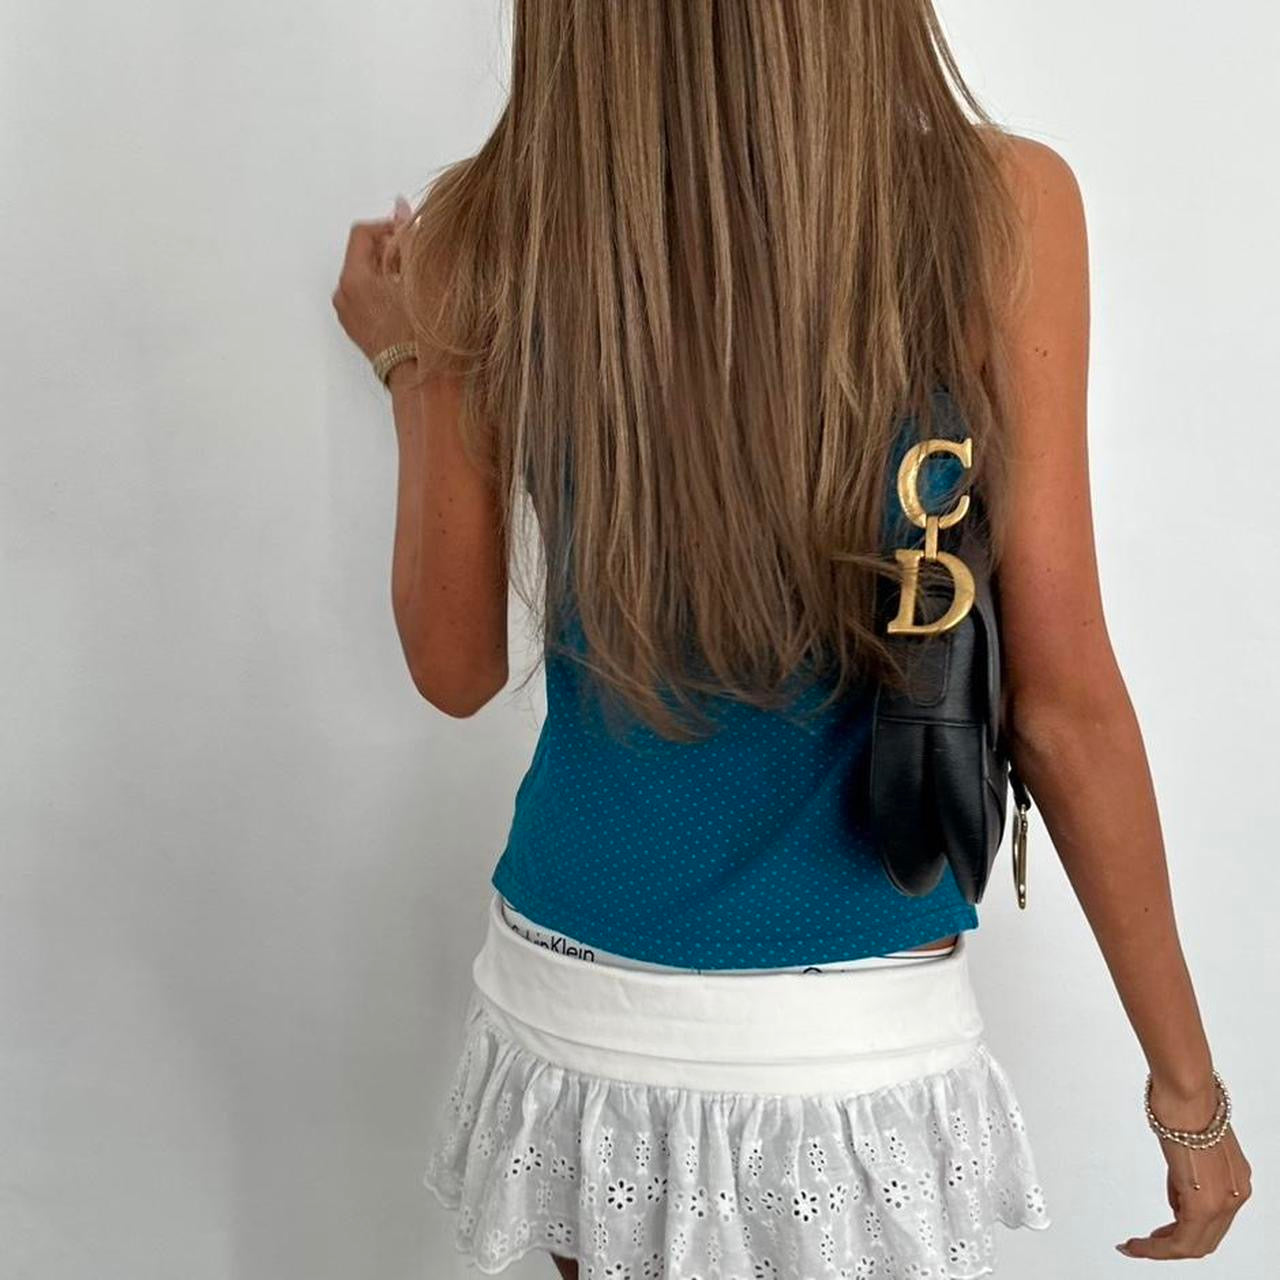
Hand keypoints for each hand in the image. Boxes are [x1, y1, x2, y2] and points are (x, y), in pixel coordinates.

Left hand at [332, 195, 414, 361]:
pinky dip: (384, 292)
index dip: (389, 227)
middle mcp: (344, 296)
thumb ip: (408, 235)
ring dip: (389, 272)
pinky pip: (366, 298)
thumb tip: (400, 206)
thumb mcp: (420, 275)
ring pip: (365, 277)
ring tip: (416, 283)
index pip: (363, 233)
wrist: (422, 378)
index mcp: (354, 279)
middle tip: (418, 259)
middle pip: (363, 255)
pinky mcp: (357, 330)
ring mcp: (349, 315)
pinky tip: (408, 302)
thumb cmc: (423, 333)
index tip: (411, 234)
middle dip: (390, 250)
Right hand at [1117, 1079, 1251, 1259]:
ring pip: (1194, 1245)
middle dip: (1170, 1246)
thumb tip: (1178, 1195)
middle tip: (1145, 1244)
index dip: (1184, 1230)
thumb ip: (1189, 1173)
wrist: (1186, 1090)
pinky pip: (1181, 1240)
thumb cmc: (1183, 1102)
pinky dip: (1157, 1248)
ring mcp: (1224, 1201)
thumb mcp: (1189, 1144)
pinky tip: (1139, 1244)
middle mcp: (1235, 1193)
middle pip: (1204, 1239)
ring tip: (1136, 1246)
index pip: (1213, 1221)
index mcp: (1235, 1179)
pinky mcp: (1204, 1203)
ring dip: (1162, 1250)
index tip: (1159, 1233)